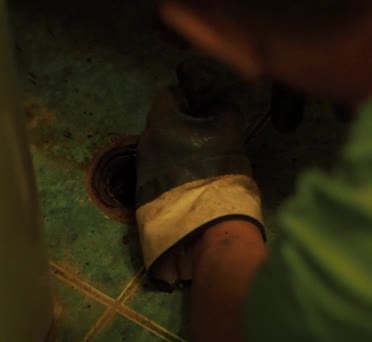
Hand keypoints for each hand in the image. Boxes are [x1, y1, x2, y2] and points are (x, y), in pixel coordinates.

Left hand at [135, 75, 263, 288]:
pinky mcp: (145, 187)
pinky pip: (160, 164)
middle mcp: (146, 139)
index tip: (208, 104)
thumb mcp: (228, 129)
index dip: (190, 95)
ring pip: (162, 143)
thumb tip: (217, 100)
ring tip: (202, 153)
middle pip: (164, 119)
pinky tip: (191, 173)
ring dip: (178, 142)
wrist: (203, 221)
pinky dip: (174, 162)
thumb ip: (222, 107)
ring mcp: (143, 165)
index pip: (170, 94)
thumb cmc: (217, 168)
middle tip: (208, 128)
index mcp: (161, 121)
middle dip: (183, 120)